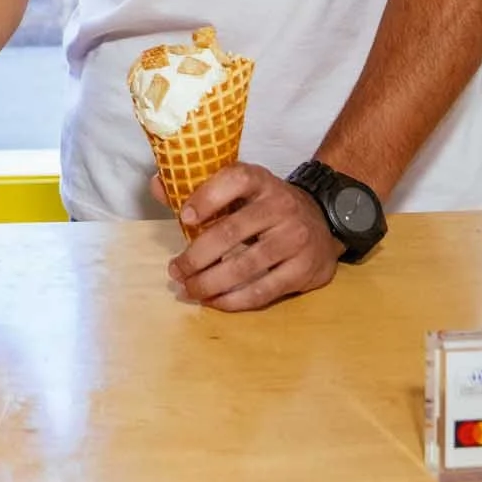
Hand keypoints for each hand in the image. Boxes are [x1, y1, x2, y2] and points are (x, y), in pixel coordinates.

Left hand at [160, 163, 340, 311]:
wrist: (324, 220)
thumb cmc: (267, 206)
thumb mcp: (241, 189)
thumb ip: (198, 187)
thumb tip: (157, 186)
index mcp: (261, 181)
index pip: (234, 180)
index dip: (206, 198)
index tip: (184, 218)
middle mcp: (280, 206)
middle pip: (231, 233)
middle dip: (196, 257)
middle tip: (175, 270)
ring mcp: (295, 239)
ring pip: (244, 267)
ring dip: (209, 284)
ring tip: (189, 290)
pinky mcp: (303, 269)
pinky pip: (263, 291)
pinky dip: (233, 300)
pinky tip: (214, 301)